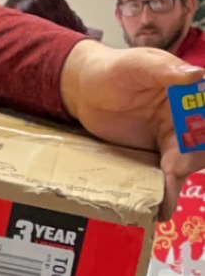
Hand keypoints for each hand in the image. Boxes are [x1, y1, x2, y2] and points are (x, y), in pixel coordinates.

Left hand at [60, 41, 204, 214]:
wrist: (84, 91)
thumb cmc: (113, 70)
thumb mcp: (138, 64)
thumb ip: (164, 68)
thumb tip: (196, 74)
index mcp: (191, 94)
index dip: (204, 132)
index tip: (191, 143)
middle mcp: (187, 120)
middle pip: (200, 145)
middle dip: (191, 160)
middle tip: (174, 172)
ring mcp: (172, 142)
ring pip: (186, 166)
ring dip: (178, 184)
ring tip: (165, 203)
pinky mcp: (155, 159)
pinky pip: (166, 178)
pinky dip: (165, 194)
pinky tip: (160, 210)